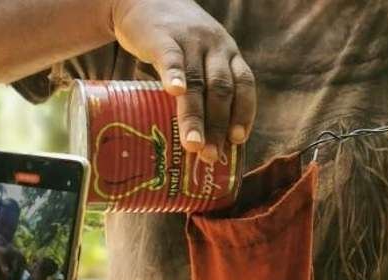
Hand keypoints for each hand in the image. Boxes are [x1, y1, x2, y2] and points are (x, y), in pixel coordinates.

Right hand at [109, 0, 255, 163]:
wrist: (143, 0)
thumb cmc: (172, 40)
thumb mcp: (197, 56)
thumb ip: (201, 87)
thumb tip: (200, 139)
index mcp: (227, 54)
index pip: (245, 85)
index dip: (244, 113)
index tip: (237, 141)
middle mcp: (215, 47)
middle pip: (221, 90)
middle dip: (218, 126)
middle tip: (211, 156)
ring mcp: (190, 41)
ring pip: (197, 82)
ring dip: (195, 116)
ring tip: (192, 145)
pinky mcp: (163, 38)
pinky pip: (171, 58)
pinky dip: (175, 75)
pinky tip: (175, 93)